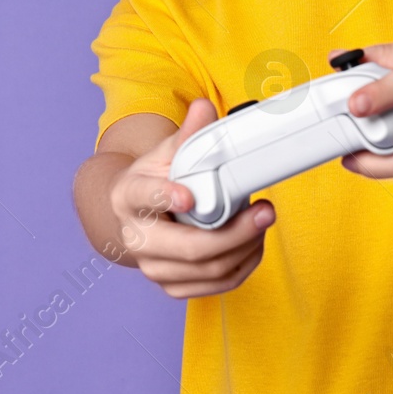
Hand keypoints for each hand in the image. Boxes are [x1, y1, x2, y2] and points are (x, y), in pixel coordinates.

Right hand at [107, 98, 275, 297]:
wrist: (135, 218)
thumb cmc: (152, 181)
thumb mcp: (163, 154)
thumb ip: (186, 134)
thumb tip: (204, 107)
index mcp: (127, 196)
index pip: (144, 197)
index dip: (164, 197)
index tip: (188, 196)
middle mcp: (136, 238)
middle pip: (189, 247)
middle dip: (234, 233)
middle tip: (265, 211)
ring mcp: (153, 268)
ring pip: (209, 270)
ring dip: (246, 247)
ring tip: (263, 221)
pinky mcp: (172, 286)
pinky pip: (216, 285)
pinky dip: (243, 265)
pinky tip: (253, 244)